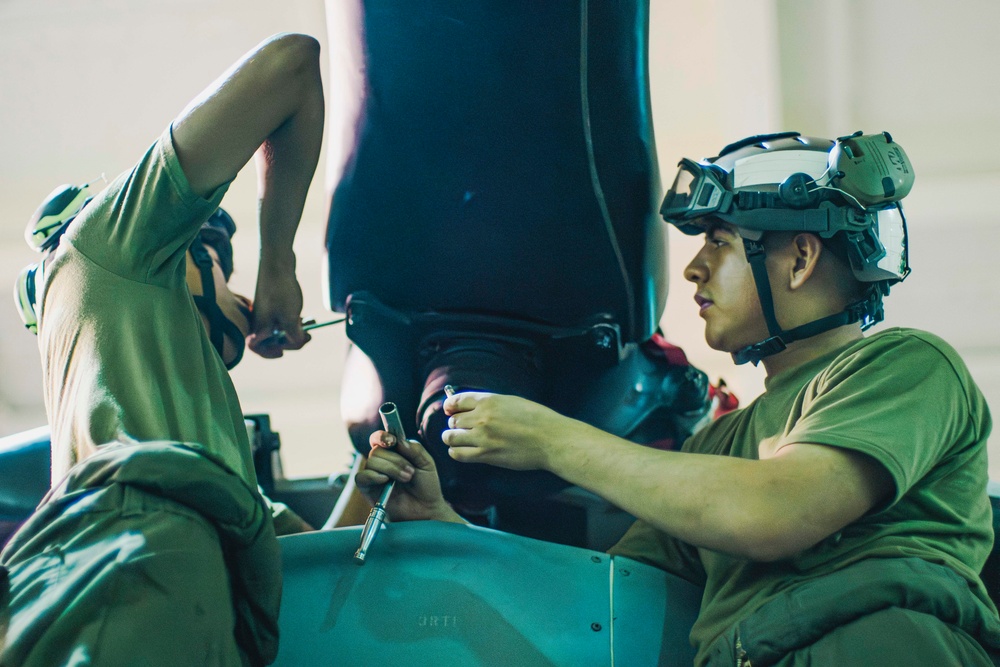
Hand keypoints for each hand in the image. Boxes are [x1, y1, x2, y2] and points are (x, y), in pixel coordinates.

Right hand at [246, 270, 310, 357]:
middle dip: (289, 342)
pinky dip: (293, 321)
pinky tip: (305, 318)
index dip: (268, 353)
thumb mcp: (291, 318)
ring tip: (309, 329)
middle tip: (306, 337)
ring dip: (293, 331)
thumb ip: (293, 336)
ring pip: (278, 328)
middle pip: (271, 340)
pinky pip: (281, 318)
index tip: (282, 352)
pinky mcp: (273, 302)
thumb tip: (296, 342)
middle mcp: (259, 319)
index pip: (256, 347)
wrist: (278, 262)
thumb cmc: (281, 291)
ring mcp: (266, 310)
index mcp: (259, 326)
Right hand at [356, 431, 463, 523]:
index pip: (380, 437)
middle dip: (396, 460)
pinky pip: (362, 477)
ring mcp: (374, 475)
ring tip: (406, 478)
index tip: (392, 441)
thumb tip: (398, 440)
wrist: (426, 509)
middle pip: (377, 450)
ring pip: (371, 461)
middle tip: (410, 472)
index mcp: (394, 452)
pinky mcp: (368, 489)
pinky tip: (386, 481)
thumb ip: (414, 449)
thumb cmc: (426, 486)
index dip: (383, 436)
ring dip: (391, 469)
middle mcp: (381, 461)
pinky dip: (373, 476)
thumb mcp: (427, 463)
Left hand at [442, 392, 580, 470]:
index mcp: (489, 400)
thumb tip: (474, 406)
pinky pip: (459, 454)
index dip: (450, 406)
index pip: (456, 400)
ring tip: (458, 439)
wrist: (551, 440)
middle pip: (453, 420)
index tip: (450, 410)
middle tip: (460, 427)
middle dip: (455, 423)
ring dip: (451, 437)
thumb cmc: (537, 419)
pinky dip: (456, 452)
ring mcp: (482, 437)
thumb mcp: (512, 401)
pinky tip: (461, 450)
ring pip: (450, 437)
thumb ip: (491, 403)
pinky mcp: (486, 455)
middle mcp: (482, 417)